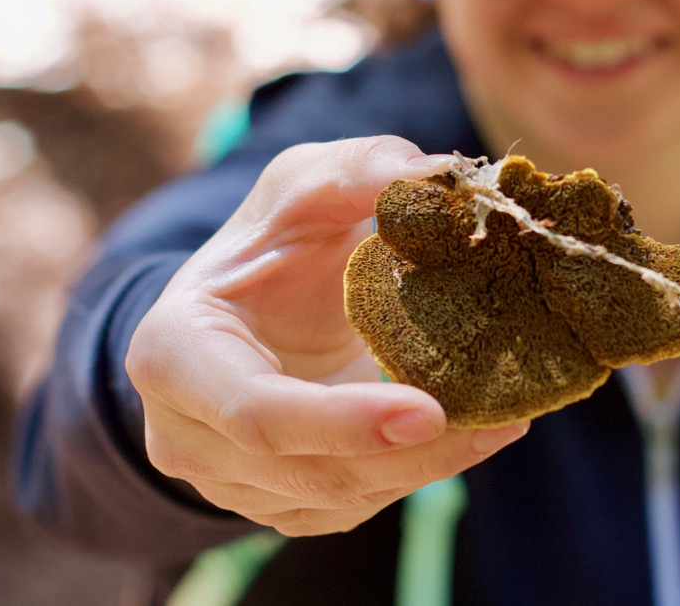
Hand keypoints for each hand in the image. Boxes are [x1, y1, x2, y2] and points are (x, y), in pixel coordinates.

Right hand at [125, 136, 528, 535]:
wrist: (254, 301)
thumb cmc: (276, 240)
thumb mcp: (306, 185)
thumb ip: (361, 170)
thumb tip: (442, 174)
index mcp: (175, 354)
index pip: (255, 411)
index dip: (342, 422)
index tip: (430, 410)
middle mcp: (186, 434)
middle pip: (307, 470)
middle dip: (410, 456)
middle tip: (500, 420)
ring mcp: (229, 481)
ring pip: (339, 500)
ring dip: (428, 469)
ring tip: (504, 420)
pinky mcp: (279, 502)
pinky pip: (353, 508)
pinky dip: (416, 477)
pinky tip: (471, 435)